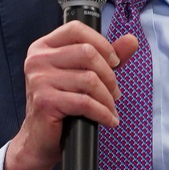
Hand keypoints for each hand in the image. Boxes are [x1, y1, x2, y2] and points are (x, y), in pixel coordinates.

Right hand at [3, 21, 140, 169]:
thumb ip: (105, 57)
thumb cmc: (60, 105)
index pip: (76, 30)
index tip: (114, 62)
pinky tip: (108, 119)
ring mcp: (39, 80)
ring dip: (107, 97)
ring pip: (89, 79)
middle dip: (109, 75)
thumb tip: (131, 40)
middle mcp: (37, 60)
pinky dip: (102, 112)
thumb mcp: (81, 75)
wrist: (39, 139)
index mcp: (43, 47)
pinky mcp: (45, 101)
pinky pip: (85, 102)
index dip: (101, 43)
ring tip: (110, 107)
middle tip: (115, 92)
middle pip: (87, 53)